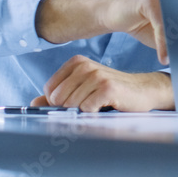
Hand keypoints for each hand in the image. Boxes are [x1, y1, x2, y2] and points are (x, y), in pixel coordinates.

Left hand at [31, 55, 173, 111]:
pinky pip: (86, 108)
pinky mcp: (107, 87)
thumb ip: (58, 97)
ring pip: (71, 105)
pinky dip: (94, 113)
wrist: (144, 91)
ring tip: (100, 105)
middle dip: (71, 109)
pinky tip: (106, 107)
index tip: (77, 102)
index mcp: (76, 63)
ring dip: (84, 112)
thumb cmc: (113, 92)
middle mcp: (84, 66)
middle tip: (91, 106)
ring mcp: (96, 75)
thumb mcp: (83, 91)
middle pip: (58, 99)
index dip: (59, 103)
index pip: (49, 90)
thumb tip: (34, 103)